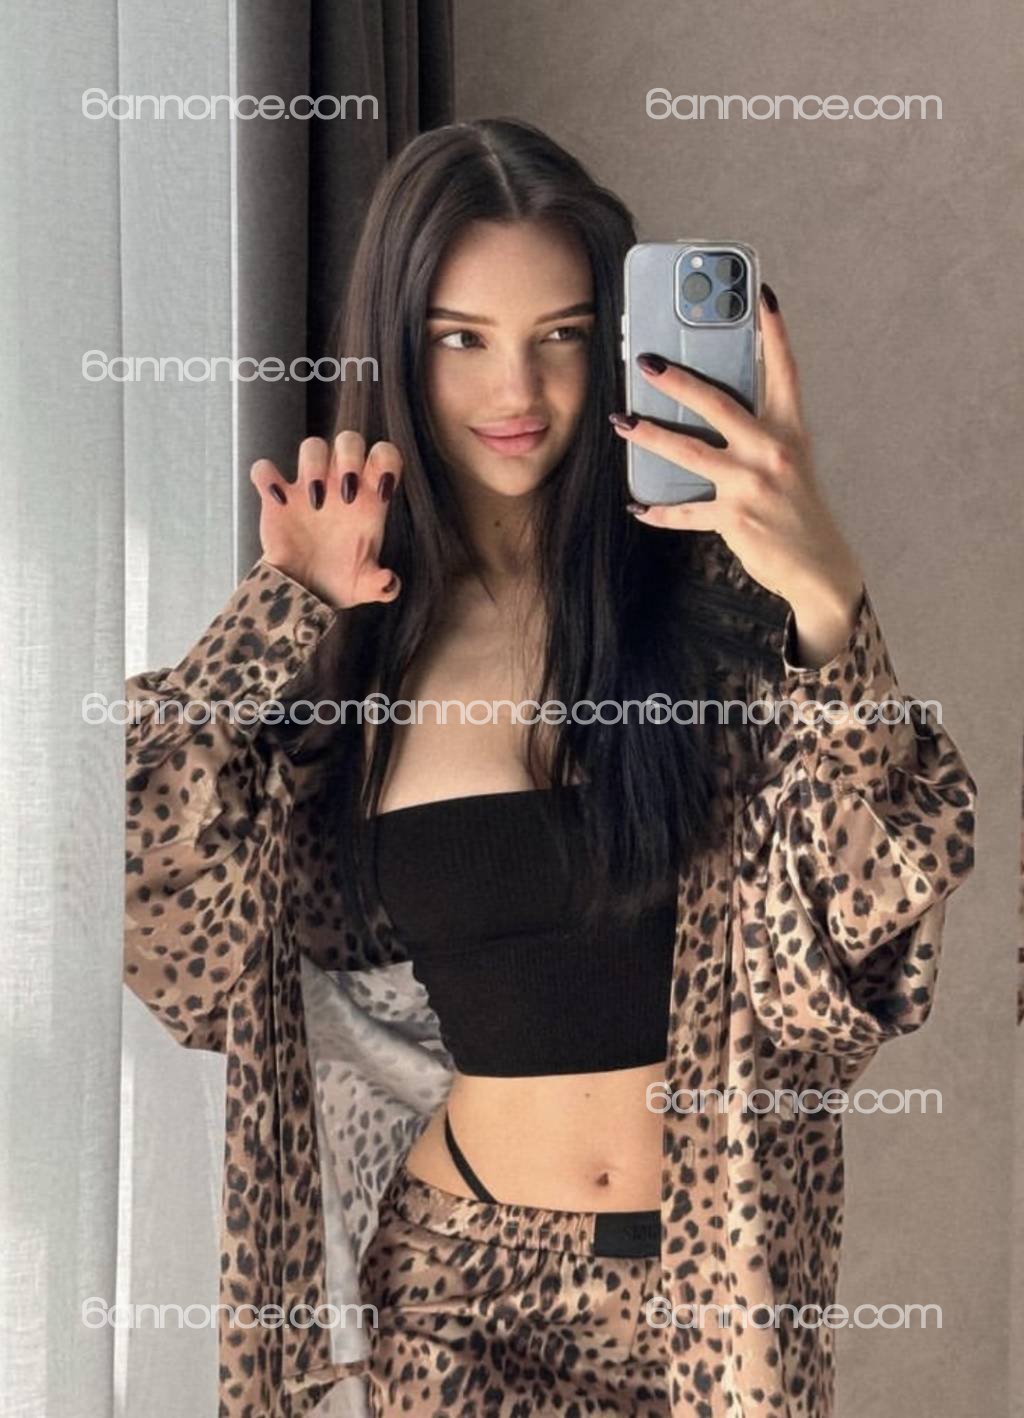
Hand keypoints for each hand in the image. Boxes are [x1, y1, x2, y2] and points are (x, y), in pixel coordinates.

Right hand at [249, 431, 402, 608]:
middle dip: (350, 457)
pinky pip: (264, 469)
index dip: (387, 462)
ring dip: (315, 464)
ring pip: (312, 445)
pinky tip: (278, 502)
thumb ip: (381, 585)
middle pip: (349, 440)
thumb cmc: (338, 582)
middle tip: (346, 494)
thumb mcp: (363, 587)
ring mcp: (306, 488)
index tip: (381, 492)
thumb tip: (388, 582)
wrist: (303, 594)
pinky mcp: (275, 498)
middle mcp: (339, 485)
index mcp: (367, 500)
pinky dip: (266, 476)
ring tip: (316, 502)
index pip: (384, 456)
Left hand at [609, 284, 864, 655]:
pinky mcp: (734, 518)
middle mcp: (772, 451)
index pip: (784, 371)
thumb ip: (760, 435)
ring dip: (650, 436)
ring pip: (689, 452)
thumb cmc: (798, 510)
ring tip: (622, 422)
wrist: (818, 566)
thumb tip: (712, 411)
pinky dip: (658, 510)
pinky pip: (685, 511)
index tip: (761, 294)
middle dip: (677, 381)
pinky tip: (638, 505)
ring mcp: (752, 484)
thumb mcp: (790, 463)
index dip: (773, 332)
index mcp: (790, 431)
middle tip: (646, 363)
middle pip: (718, 403)